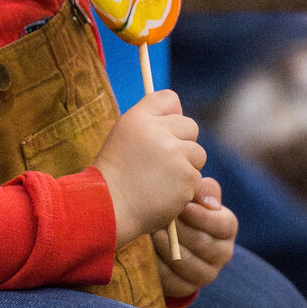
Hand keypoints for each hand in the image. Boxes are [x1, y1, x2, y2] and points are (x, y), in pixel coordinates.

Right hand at [92, 89, 203, 245]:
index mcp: (138, 118)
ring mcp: (175, 154)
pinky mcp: (187, 178)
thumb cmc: (114, 175)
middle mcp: (158, 131)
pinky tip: (164, 195)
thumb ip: (149, 124)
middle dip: (182, 143)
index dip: (171, 114)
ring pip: (198, 154)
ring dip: (186, 167)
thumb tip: (180, 114)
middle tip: (163, 162)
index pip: (168, 98)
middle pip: (190, 126)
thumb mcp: (123, 138)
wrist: (108, 208)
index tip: (165, 130)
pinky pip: (197, 178)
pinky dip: (185, 189)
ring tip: (161, 181)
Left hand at [155, 177, 236, 299]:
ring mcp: (206, 273)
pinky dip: (159, 265)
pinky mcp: (187, 287)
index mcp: (226, 227)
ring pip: (189, 263)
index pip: (223, 225)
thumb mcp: (191, 194)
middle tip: (160, 217)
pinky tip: (148, 250)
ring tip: (153, 231)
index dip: (202, 217)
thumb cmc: (179, 208)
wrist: (164, 234)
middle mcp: (222, 253)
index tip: (181, 207)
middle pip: (203, 243)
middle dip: (179, 230)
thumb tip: (208, 201)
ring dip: (168, 246)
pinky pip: (174, 281)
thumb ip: (201, 188)